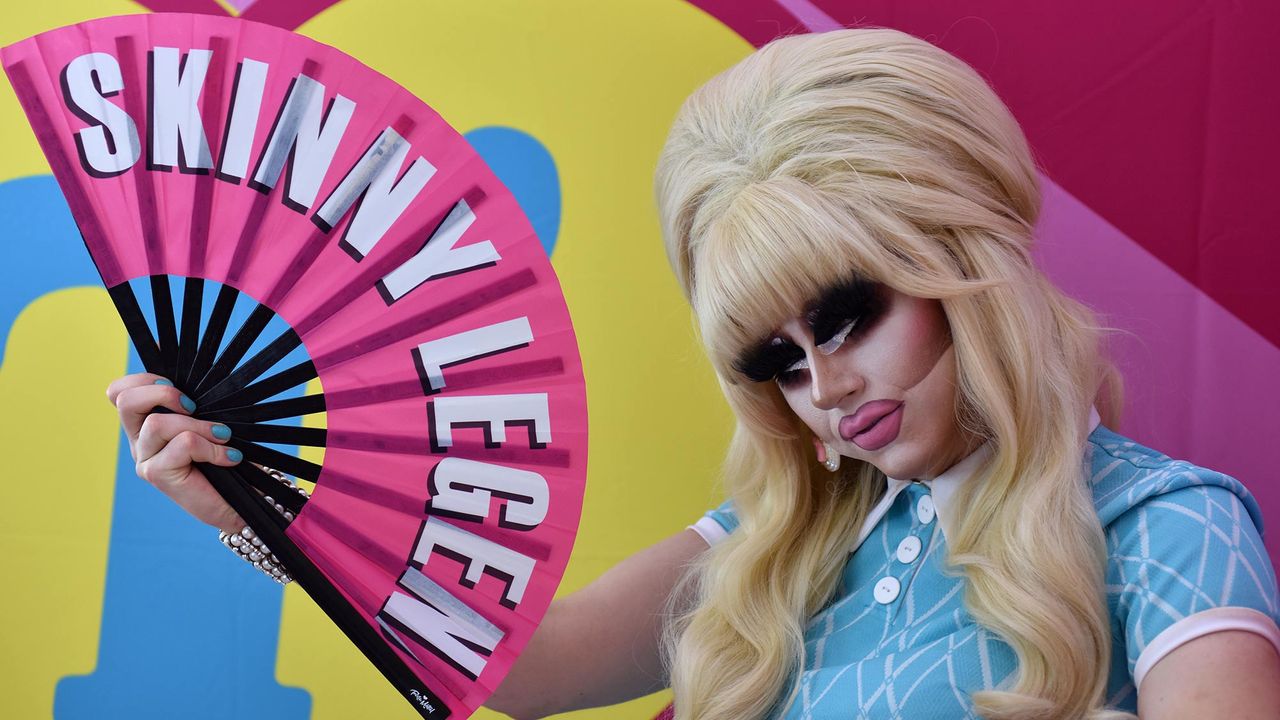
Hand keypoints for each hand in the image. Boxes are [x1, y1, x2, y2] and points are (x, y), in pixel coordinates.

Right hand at [106, 373, 245, 533]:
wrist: (239, 500)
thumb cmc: (226, 454)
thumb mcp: (209, 419)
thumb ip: (196, 400)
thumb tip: (201, 373)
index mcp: (145, 422)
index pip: (119, 392)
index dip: (142, 379)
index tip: (176, 384)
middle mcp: (139, 439)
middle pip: (126, 401)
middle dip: (163, 393)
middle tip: (194, 405)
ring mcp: (145, 458)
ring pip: (157, 423)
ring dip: (199, 425)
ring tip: (223, 437)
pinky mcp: (156, 474)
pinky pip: (184, 444)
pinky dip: (212, 447)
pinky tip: (229, 458)